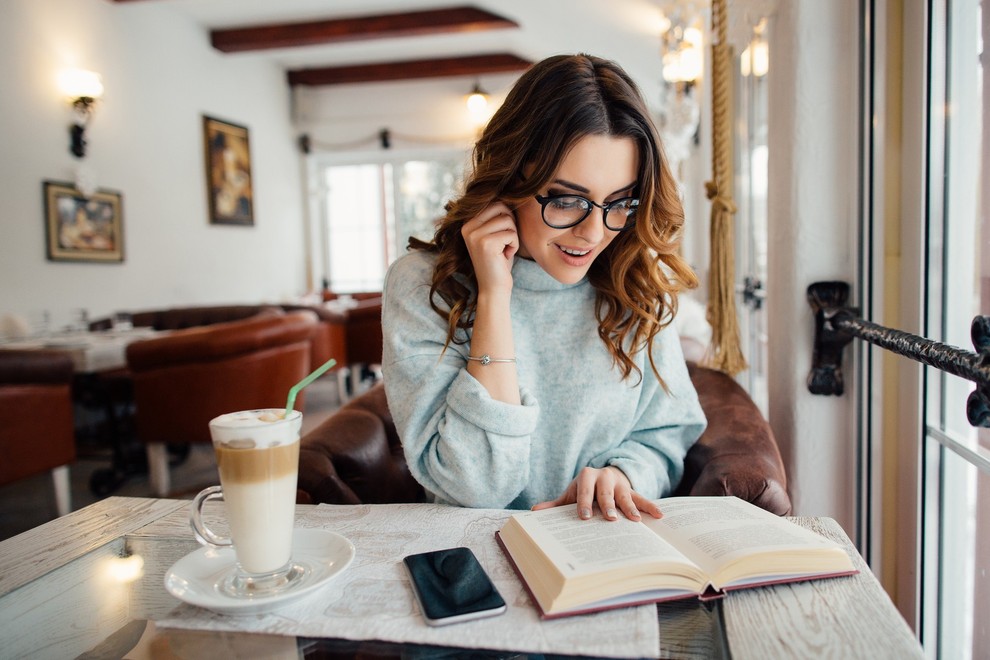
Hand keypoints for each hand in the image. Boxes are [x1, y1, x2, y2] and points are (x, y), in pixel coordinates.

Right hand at [461, 202, 517, 294]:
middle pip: (502, 208)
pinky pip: (511, 233)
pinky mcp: (485, 243)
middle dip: (511, 225)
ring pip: (508, 221)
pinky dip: (514, 246)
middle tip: (505, 243)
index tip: (502, 237)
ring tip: (504, 250)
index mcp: (467, 222)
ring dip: (513, 237)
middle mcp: (467, 227)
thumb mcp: (495, 234)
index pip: (495, 203)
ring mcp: (474, 235)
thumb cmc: (499, 261)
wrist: (494, 288)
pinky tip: (505, 256)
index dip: (507, 218)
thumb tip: (512, 191)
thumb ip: (497, 215)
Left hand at [532, 466, 662, 520]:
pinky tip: (659, 516)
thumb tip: (534, 511)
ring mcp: (620, 484)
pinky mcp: (633, 490)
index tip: (584, 517)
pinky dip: (650, 506)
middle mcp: (604, 477)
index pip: (584, 491)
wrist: (604, 476)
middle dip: (608, 505)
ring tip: (635, 520)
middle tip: (610, 518)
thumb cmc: (585, 490)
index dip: (584, 503)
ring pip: (625, 495)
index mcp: (586, 477)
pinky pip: (642, 498)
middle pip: (605, 493)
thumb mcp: (571, 494)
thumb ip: (555, 504)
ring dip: (630, 507)